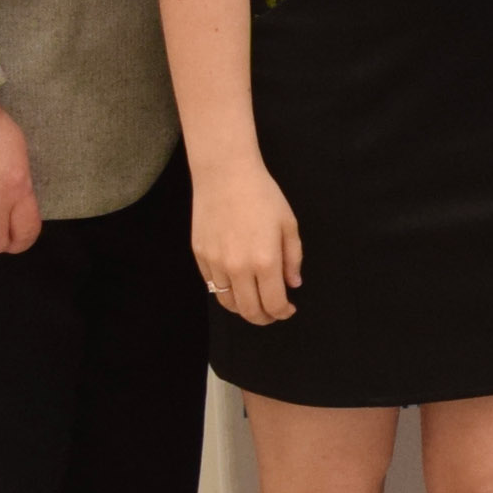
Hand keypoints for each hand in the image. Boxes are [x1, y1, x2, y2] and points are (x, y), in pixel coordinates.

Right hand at [192, 161, 302, 324]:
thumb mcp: (289, 224)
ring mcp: (215, 263)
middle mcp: (238, 267)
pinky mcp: (200, 256)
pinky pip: (212, 285)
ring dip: (243, 308)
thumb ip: (293, 258)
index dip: (282, 313)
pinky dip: (226, 292)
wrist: (226, 175)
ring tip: (255, 303)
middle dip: (264, 318)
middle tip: (273, 314)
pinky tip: (237, 286)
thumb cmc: (262, 196)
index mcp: (265, 261)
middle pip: (249, 310)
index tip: (288, 310)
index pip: (273, 303)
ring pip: (227, 302)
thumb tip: (292, 284)